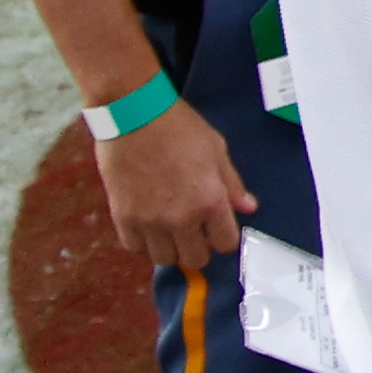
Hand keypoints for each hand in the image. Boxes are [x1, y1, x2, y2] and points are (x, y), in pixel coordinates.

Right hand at [93, 97, 255, 271]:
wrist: (134, 113)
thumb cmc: (178, 126)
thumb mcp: (216, 149)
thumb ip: (232, 184)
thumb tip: (248, 207)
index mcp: (210, 200)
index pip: (226, 243)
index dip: (224, 238)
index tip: (219, 230)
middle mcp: (181, 217)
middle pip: (195, 259)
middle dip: (199, 248)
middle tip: (195, 233)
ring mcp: (150, 220)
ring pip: (164, 259)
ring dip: (170, 249)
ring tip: (170, 231)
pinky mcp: (123, 217)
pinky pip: (134, 248)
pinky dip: (143, 243)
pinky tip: (148, 228)